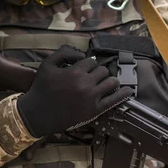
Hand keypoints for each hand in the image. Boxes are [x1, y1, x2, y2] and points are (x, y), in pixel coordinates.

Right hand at [17, 45, 133, 137]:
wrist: (38, 114)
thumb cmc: (41, 88)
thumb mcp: (47, 64)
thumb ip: (64, 53)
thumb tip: (82, 54)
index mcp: (75, 71)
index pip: (91, 61)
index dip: (88, 64)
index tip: (84, 68)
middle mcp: (86, 83)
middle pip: (103, 70)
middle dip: (98, 71)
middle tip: (93, 76)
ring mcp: (92, 97)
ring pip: (111, 82)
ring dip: (109, 80)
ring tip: (105, 82)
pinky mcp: (95, 110)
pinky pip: (114, 100)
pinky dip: (123, 94)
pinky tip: (129, 91)